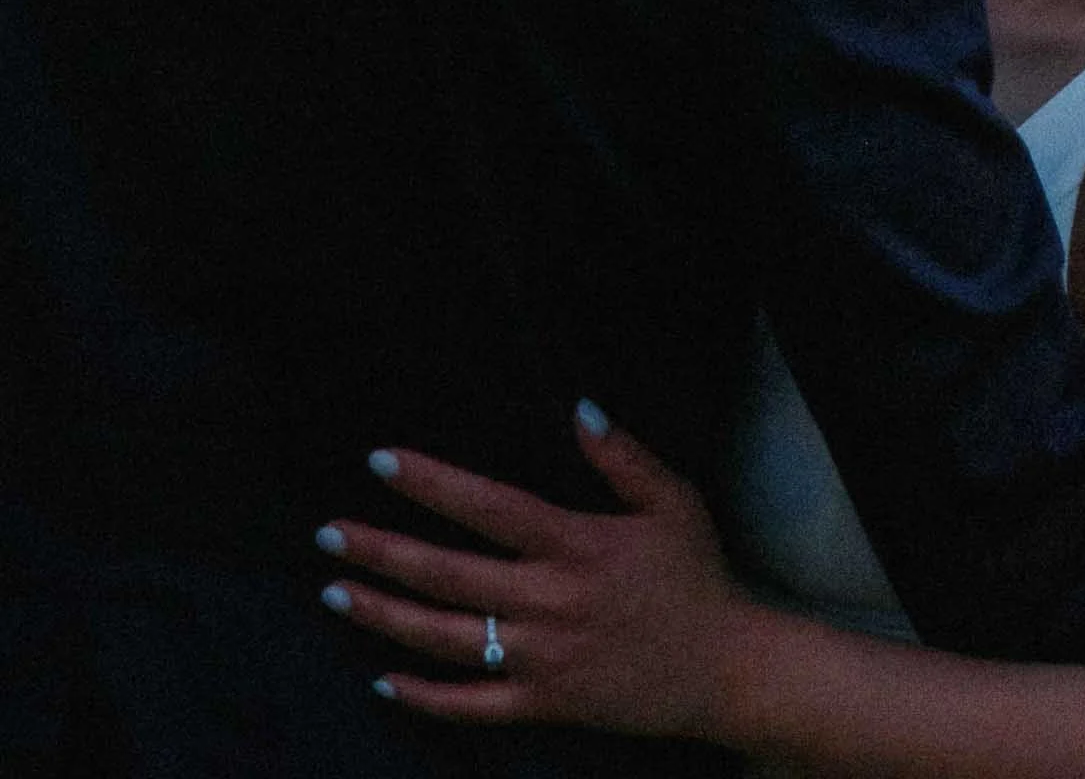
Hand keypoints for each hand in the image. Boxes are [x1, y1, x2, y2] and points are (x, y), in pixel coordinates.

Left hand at [316, 404, 757, 737]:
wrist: (727, 669)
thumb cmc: (697, 578)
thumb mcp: (673, 501)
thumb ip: (622, 456)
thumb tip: (579, 407)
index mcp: (574, 546)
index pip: (488, 507)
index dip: (431, 483)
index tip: (381, 462)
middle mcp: (548, 602)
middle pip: (447, 575)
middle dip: (381, 552)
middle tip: (328, 534)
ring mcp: (543, 659)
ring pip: (445, 639)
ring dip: (384, 615)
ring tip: (336, 593)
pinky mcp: (547, 705)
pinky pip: (474, 705)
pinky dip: (426, 696)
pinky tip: (384, 680)